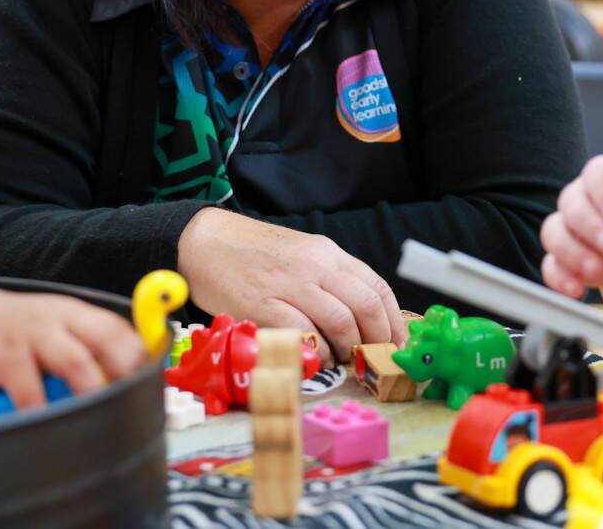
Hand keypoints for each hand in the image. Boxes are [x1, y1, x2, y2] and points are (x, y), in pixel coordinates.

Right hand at [0, 280, 148, 408]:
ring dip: (94, 390)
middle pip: (106, 338)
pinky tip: (48, 423)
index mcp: (75, 312)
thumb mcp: (50, 325)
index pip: (119, 328)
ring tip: (105, 414)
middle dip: (128, 368)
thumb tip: (117, 376)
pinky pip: (28, 387)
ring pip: (75, 361)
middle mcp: (59, 318)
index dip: (140, 353)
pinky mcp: (3, 355)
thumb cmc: (9, 326)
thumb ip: (79, 345)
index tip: (152, 379)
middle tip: (136, 397)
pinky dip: (42, 409)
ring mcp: (32, 335)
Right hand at [176, 209, 406, 365]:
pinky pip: (304, 333)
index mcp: (328, 253)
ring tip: (343, 360)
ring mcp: (291, 284)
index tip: (397, 344)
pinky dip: (318, 352)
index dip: (393, 321)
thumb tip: (361, 320)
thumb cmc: (254, 254)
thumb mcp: (302, 256)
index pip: (377, 287)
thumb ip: (330, 281)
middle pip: (365, 306)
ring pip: (340, 321)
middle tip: (373, 358)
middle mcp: (316, 265)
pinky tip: (317, 359)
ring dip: (348, 349)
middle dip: (377, 339)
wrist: (205, 241)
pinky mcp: (264, 303)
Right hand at [541, 154, 602, 298]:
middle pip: (570, 202)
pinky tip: (576, 289)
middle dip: (589, 225)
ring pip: (553, 231)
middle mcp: (580, 199)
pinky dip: (560, 278)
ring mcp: (566, 228)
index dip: (601, 191)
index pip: (596, 173)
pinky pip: (549, 264)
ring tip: (594, 269)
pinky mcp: (560, 257)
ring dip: (572, 252)